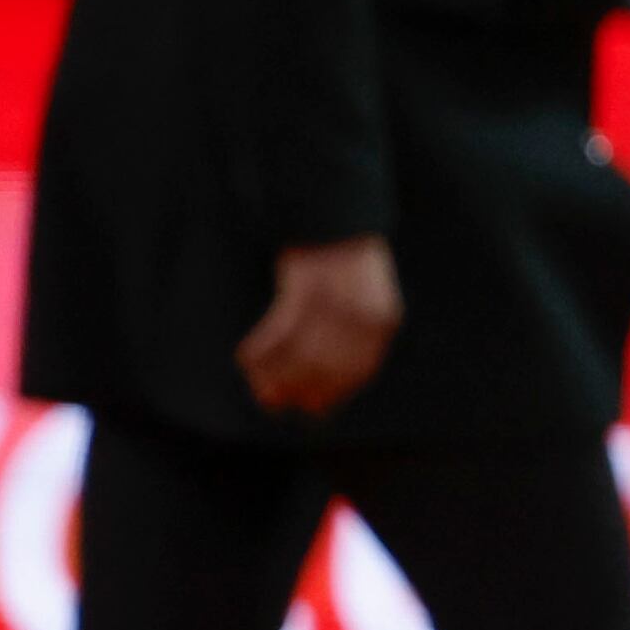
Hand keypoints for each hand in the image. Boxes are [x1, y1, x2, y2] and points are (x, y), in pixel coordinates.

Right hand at [238, 236, 402, 416]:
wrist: (336, 219)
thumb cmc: (344, 267)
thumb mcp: (364, 304)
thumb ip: (350, 342)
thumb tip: (325, 392)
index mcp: (383, 320)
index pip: (361, 371)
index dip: (334, 395)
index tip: (313, 410)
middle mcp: (362, 313)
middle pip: (327, 368)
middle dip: (298, 389)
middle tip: (274, 402)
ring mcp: (335, 300)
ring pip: (299, 354)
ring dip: (274, 375)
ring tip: (258, 388)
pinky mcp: (305, 287)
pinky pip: (277, 331)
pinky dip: (260, 350)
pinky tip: (246, 360)